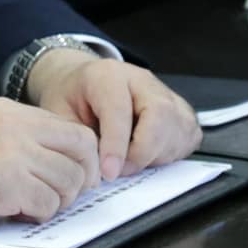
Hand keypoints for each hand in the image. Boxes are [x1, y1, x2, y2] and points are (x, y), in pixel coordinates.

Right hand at [0, 97, 102, 224]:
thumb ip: (22, 139)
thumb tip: (67, 160)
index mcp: (8, 110)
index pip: (72, 128)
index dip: (81, 158)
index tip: (75, 176)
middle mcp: (13, 124)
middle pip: (82, 148)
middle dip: (81, 178)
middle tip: (63, 195)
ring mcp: (11, 152)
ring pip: (69, 180)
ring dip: (56, 200)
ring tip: (31, 205)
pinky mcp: (6, 182)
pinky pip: (48, 204)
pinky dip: (37, 215)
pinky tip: (15, 211)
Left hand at [26, 50, 201, 180]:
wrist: (84, 82)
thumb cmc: (72, 98)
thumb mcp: (59, 113)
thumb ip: (77, 139)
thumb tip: (96, 171)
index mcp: (107, 75)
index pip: (119, 110)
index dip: (116, 145)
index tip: (109, 172)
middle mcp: (141, 79)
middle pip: (159, 114)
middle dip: (142, 151)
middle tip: (121, 170)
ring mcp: (165, 92)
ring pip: (177, 127)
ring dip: (157, 155)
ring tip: (130, 161)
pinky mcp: (181, 110)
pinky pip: (188, 135)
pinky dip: (171, 153)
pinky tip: (149, 155)